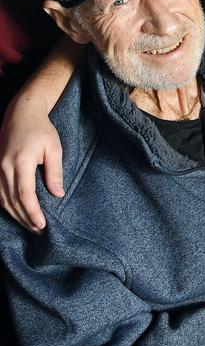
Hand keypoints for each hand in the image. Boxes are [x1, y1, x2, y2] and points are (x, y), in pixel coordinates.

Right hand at [0, 96, 63, 230]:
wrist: (20, 114)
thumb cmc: (41, 130)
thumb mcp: (54, 148)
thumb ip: (55, 172)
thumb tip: (57, 194)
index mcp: (21, 161)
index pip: (25, 194)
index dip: (32, 212)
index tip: (42, 224)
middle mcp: (5, 167)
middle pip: (12, 201)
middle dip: (25, 218)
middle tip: (39, 230)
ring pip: (3, 199)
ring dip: (16, 215)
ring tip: (30, 225)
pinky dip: (7, 206)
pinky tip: (17, 213)